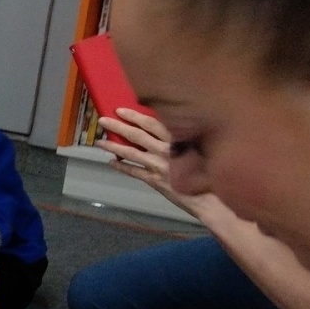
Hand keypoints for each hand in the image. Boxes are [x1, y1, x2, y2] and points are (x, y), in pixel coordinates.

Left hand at [95, 109, 210, 214]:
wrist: (210, 198)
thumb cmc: (209, 170)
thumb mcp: (199, 147)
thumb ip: (182, 138)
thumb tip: (168, 127)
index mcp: (178, 139)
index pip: (151, 123)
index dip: (134, 116)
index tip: (120, 110)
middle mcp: (165, 150)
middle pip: (137, 135)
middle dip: (118, 126)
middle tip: (102, 120)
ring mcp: (158, 166)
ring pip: (130, 153)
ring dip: (113, 146)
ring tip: (99, 142)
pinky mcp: (155, 181)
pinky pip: (133, 172)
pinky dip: (121, 167)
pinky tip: (111, 162)